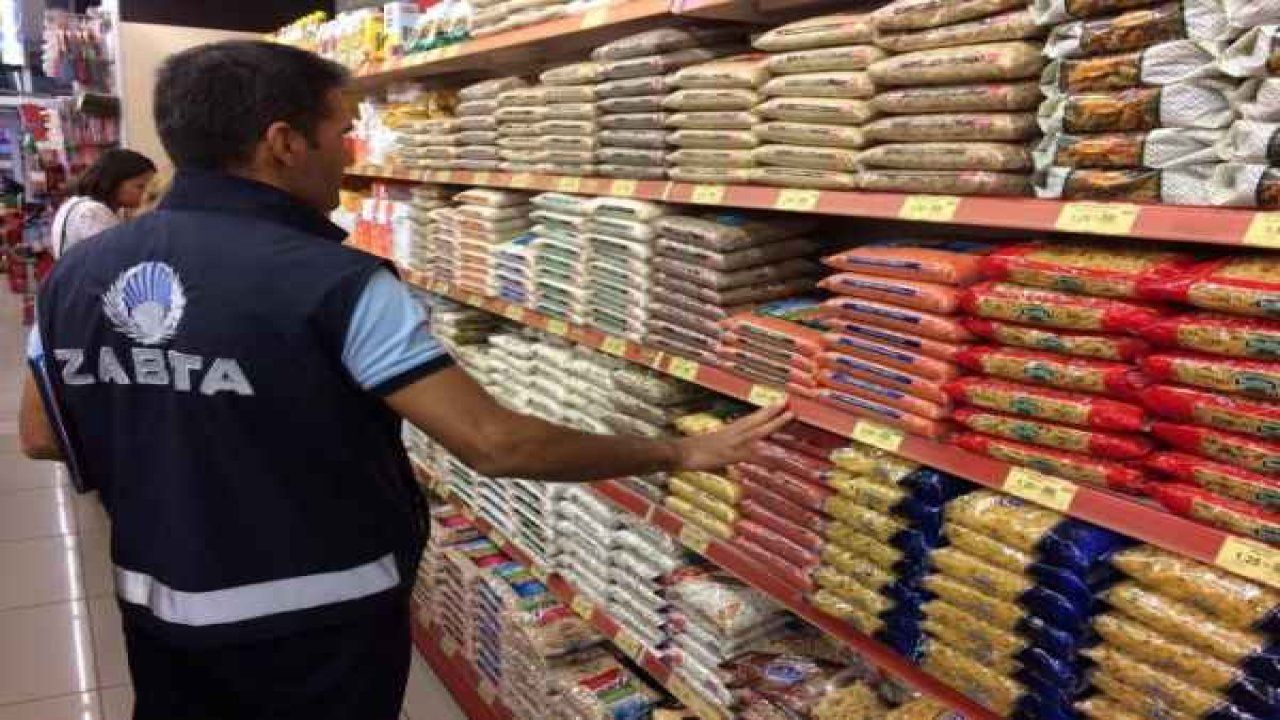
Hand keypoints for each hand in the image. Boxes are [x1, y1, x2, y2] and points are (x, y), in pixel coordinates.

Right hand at [674, 403, 793, 471]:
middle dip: (771, 410)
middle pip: (755, 419)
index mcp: (726, 431)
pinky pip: (751, 456)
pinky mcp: (729, 454)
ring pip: (757, 430)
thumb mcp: (706, 449)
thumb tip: (720, 460)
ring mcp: (731, 443)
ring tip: (788, 414)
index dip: (762, 413)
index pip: (748, 419)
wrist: (676, 452)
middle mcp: (731, 433)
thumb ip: (718, 453)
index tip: (775, 405)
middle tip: (786, 400)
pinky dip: (764, 459)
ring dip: (773, 423)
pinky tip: (777, 463)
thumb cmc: (687, 452)